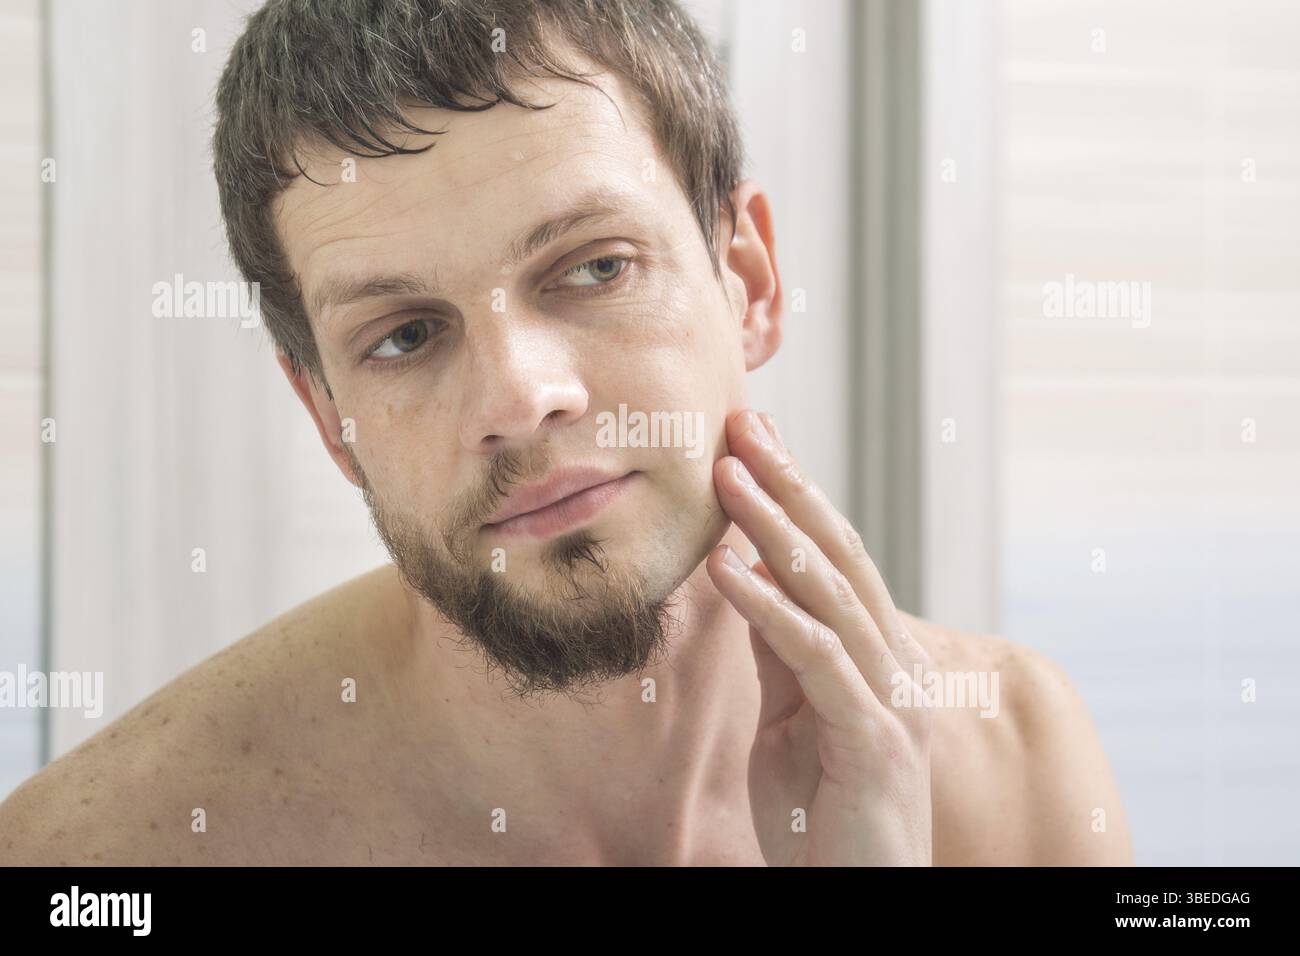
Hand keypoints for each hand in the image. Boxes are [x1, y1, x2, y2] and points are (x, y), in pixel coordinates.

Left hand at [706, 409, 934, 865]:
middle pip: (839, 556)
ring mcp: (892, 701)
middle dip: (789, 486)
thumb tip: (745, 580)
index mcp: (877, 658)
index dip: (795, 496)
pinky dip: (770, 607)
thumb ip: (779, 654)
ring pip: (833, 592)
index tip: (753, 441)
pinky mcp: (874, 742)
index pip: (834, 558)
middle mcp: (894, 667)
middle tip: (742, 425)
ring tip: (725, 475)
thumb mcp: (792, 719)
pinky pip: (817, 659)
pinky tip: (728, 568)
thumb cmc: (825, 819)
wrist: (862, 901)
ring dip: (773, 527)